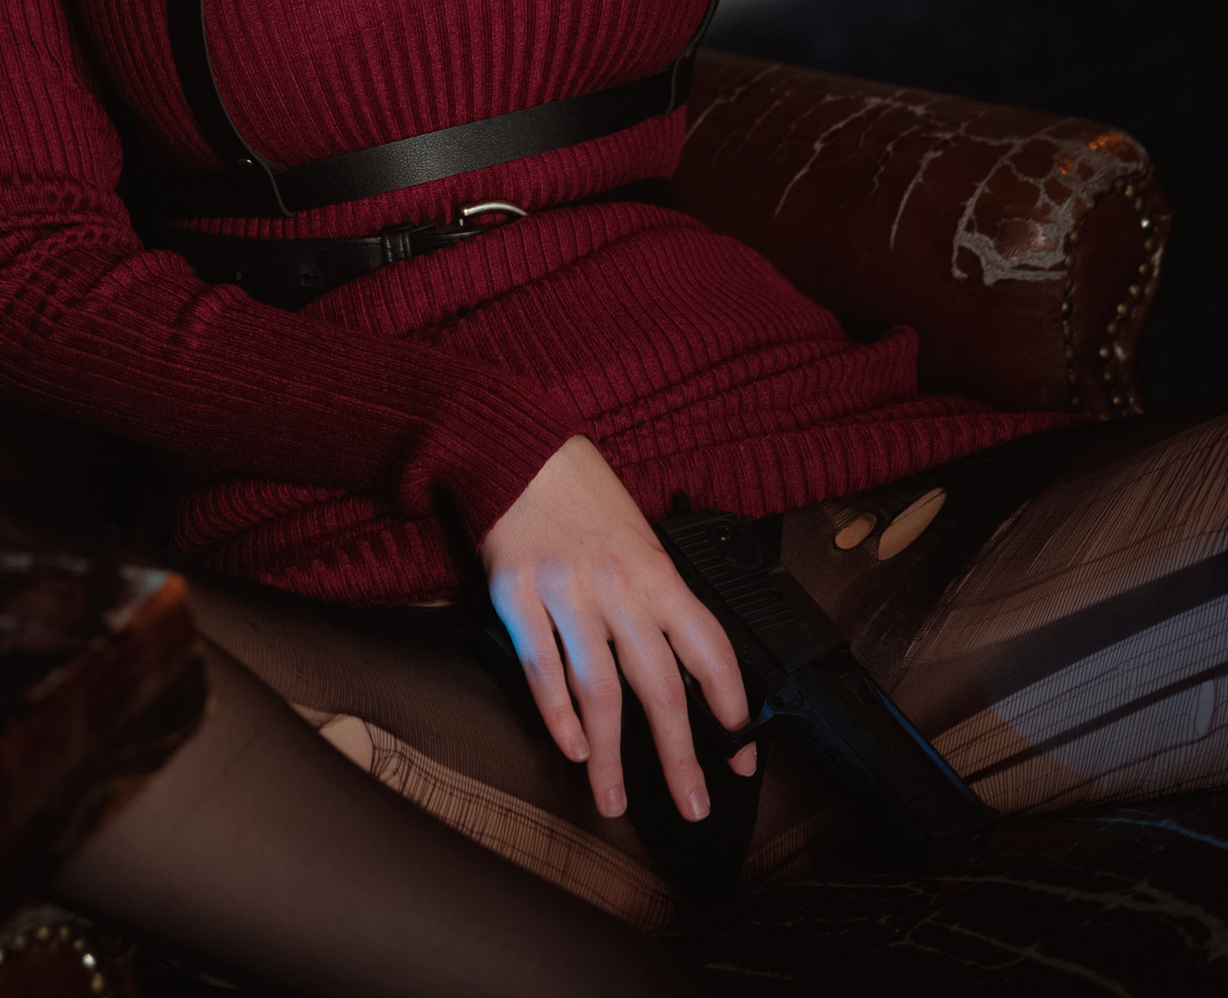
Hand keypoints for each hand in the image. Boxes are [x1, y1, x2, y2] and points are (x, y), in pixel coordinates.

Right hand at [480, 436, 758, 822]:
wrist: (514, 448)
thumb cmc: (581, 493)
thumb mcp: (638, 535)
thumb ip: (657, 595)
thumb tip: (682, 667)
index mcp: (657, 572)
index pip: (710, 651)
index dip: (731, 709)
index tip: (740, 757)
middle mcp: (617, 588)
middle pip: (660, 689)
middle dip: (680, 758)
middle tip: (693, 807)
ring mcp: (566, 593)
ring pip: (599, 692)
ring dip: (610, 758)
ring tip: (614, 802)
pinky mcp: (516, 597)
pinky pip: (542, 669)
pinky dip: (558, 716)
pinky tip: (571, 750)